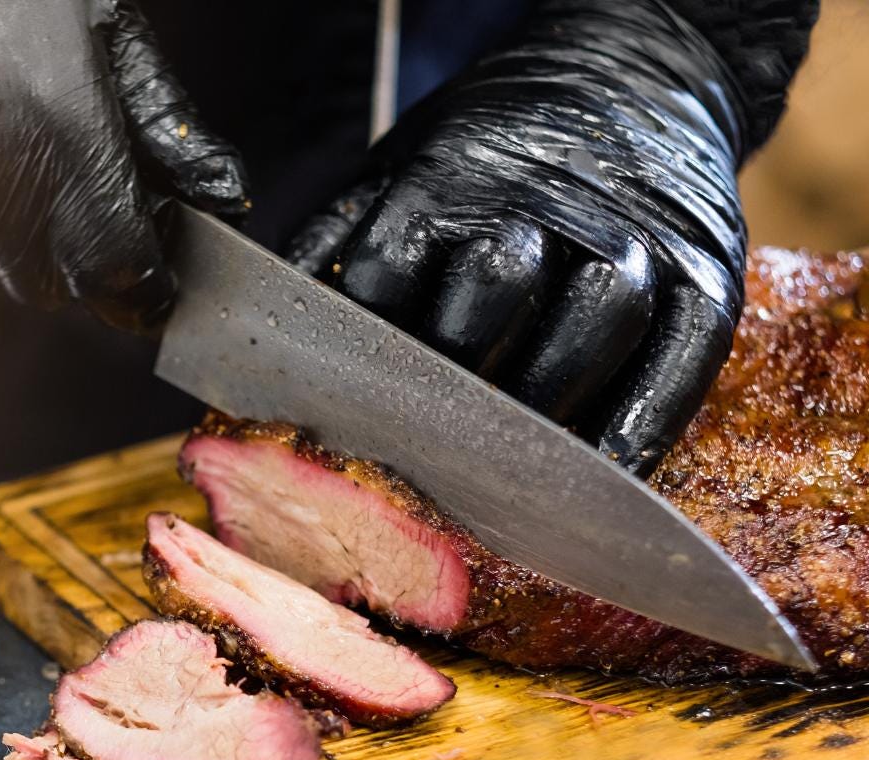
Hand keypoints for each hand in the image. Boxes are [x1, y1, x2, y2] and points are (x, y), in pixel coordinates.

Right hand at [0, 0, 247, 331]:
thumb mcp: (103, 25)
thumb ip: (167, 123)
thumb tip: (221, 196)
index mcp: (61, 139)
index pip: (121, 275)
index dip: (141, 282)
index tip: (147, 275)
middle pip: (54, 282)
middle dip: (70, 248)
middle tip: (52, 169)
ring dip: (0, 228)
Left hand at [288, 0, 750, 474]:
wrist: (634, 76)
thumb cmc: (493, 151)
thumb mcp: (399, 166)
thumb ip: (335, 237)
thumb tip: (261, 314)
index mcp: (450, 177)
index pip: (391, 274)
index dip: (364, 352)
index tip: (350, 412)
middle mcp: (547, 199)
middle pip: (489, 298)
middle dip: (448, 383)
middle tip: (428, 450)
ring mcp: (636, 234)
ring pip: (592, 321)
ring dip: (546, 404)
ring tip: (512, 471)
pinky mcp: (710, 272)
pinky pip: (682, 356)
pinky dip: (644, 422)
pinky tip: (604, 472)